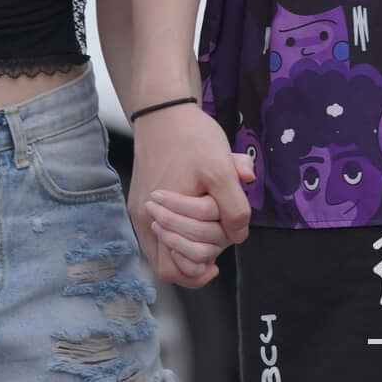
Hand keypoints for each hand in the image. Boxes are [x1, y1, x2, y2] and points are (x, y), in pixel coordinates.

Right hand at [127, 105, 251, 285]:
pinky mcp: (144, 203)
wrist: (164, 112)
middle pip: (171, 263)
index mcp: (158, 215)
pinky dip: (184, 233)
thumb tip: (238, 235)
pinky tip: (203, 221)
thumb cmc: (191, 138)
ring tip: (213, 230)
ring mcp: (143, 212)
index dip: (198, 269)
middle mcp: (145, 219)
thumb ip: (233, 207)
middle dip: (200, 254)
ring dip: (193, 244)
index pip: (174, 268)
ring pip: (167, 250)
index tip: (216, 261)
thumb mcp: (222, 170)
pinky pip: (164, 234)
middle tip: (219, 238)